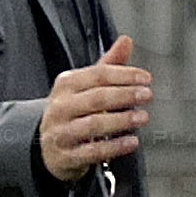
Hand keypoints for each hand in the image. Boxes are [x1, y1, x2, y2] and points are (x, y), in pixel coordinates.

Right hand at [39, 33, 151, 183]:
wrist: (48, 147)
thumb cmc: (73, 112)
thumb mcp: (85, 87)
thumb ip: (107, 66)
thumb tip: (126, 41)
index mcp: (66, 84)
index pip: (97, 75)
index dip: (124, 75)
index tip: (145, 78)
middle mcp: (61, 107)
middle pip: (97, 98)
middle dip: (125, 95)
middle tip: (147, 95)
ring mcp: (62, 132)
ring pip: (94, 124)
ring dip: (122, 120)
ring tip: (142, 117)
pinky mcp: (67, 155)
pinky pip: (93, 151)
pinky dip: (114, 146)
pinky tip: (131, 142)